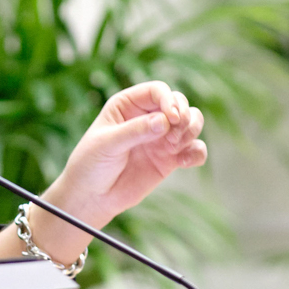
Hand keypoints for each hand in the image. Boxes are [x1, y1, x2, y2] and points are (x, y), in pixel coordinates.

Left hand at [46, 81, 206, 227]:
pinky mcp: (170, 159)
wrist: (92, 197)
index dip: (169, 100)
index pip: (158, 91)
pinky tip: (185, 162)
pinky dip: (197, 153)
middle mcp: (148, 117)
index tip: (172, 118)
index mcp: (128, 104)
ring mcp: (161, 137)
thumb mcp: (107, 144)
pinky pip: (194, 149)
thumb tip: (165, 121)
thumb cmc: (91, 164)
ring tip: (176, 145)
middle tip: (174, 135)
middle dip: (184, 115)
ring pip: (191, 122)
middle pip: (180, 103)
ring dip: (192, 130)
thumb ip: (135, 131)